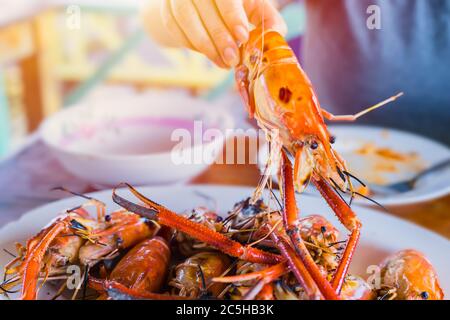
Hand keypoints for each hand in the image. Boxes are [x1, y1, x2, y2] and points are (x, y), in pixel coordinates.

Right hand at [142, 0, 286, 67]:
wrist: (203, 8)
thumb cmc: (235, 9)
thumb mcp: (254, 9)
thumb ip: (267, 19)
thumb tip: (276, 35)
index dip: (232, 14)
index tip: (242, 36)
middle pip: (204, 5)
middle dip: (220, 36)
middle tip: (233, 59)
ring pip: (186, 17)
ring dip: (205, 45)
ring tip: (222, 63)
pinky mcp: (167, 9)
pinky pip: (175, 28)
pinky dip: (192, 45)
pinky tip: (209, 55)